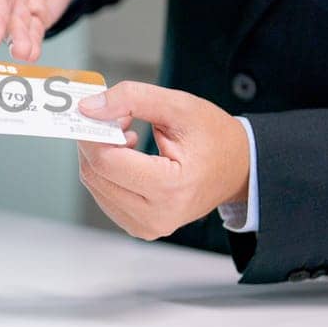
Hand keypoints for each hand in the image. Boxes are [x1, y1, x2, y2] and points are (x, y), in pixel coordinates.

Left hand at [75, 82, 250, 240]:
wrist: (238, 169)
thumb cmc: (214, 137)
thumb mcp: (178, 106)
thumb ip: (131, 99)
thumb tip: (89, 107)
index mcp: (171, 187)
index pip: (106, 161)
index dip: (93, 132)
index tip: (97, 110)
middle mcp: (157, 215)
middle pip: (95, 175)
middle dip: (97, 141)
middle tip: (119, 119)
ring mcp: (148, 226)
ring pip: (95, 185)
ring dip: (102, 156)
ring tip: (130, 138)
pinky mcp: (140, 227)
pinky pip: (104, 196)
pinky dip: (108, 172)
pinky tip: (130, 158)